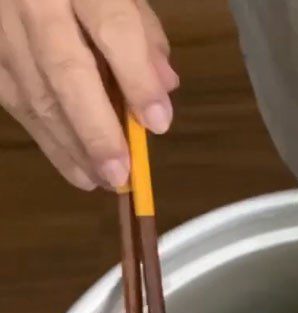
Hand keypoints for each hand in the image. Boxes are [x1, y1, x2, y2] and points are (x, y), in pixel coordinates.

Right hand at [0, 0, 177, 189]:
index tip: (158, 123)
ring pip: (33, 92)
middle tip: (121, 173)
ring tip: (105, 180)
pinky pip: (13, 100)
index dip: (137, 79)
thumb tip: (163, 87)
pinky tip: (77, 168)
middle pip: (64, 69)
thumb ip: (142, 33)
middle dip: (96, 128)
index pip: (114, 28)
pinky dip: (48, 140)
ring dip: (72, 146)